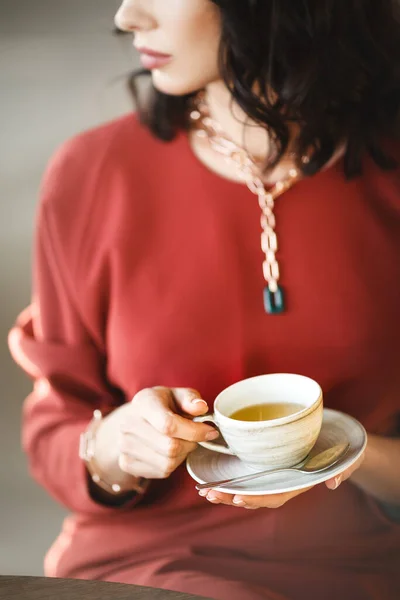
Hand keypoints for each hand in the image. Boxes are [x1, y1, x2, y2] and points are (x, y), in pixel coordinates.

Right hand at [95, 387, 218, 487]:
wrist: (136, 418)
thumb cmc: (163, 405)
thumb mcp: (178, 395)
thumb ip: (191, 399)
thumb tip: (201, 407)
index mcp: (143, 402)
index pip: (168, 424)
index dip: (194, 432)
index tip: (210, 431)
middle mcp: (128, 423)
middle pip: (170, 447)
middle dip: (191, 444)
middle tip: (195, 437)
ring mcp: (124, 445)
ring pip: (167, 463)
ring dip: (183, 455)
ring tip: (183, 442)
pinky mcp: (126, 463)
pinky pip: (161, 472)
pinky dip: (173, 465)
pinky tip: (171, 452)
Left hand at [199, 451, 365, 508]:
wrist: (343, 439)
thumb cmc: (345, 449)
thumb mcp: (349, 457)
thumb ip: (345, 468)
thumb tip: (334, 482)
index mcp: (299, 481)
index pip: (277, 495)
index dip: (258, 498)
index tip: (239, 498)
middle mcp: (285, 479)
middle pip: (256, 494)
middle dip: (233, 497)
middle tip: (209, 494)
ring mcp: (276, 472)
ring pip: (249, 485)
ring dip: (227, 490)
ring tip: (205, 490)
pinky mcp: (270, 460)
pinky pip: (249, 471)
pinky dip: (232, 475)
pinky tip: (214, 473)